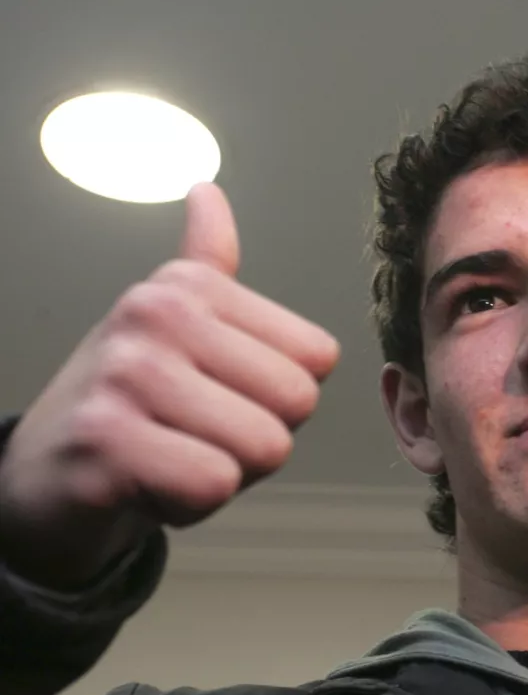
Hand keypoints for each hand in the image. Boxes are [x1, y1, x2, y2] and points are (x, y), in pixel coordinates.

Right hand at [0, 184, 339, 588]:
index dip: (279, 398)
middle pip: (297, 403)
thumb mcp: (173, 325)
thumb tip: (208, 191)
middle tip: (194, 433)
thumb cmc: (129, 402)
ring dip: (225, 473)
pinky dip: (189, 504)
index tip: (218, 397)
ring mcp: (127, 374)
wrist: (43, 475)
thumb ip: (207, 262)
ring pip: (263, 447)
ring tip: (170, 455)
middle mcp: (157, 315)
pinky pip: (213, 484)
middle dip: (257, 439)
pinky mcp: (105, 441)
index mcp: (190, 287)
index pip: (317, 358)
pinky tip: (148, 485)